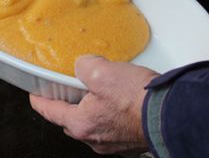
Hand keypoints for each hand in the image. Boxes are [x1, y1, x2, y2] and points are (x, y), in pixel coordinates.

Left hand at [29, 55, 158, 154]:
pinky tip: (120, 101)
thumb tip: (85, 66)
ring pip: (94, 124)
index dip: (41, 101)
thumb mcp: (102, 71)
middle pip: (72, 121)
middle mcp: (96, 139)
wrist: (174, 114)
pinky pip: (113, 126)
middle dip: (68, 106)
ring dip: (92, 109)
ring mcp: (115, 143)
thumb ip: (85, 66)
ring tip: (99, 91)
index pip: (52, 112)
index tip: (34, 97)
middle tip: (68, 90)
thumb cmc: (137, 99)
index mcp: (82, 124)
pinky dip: (111, 114)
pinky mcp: (132, 140)